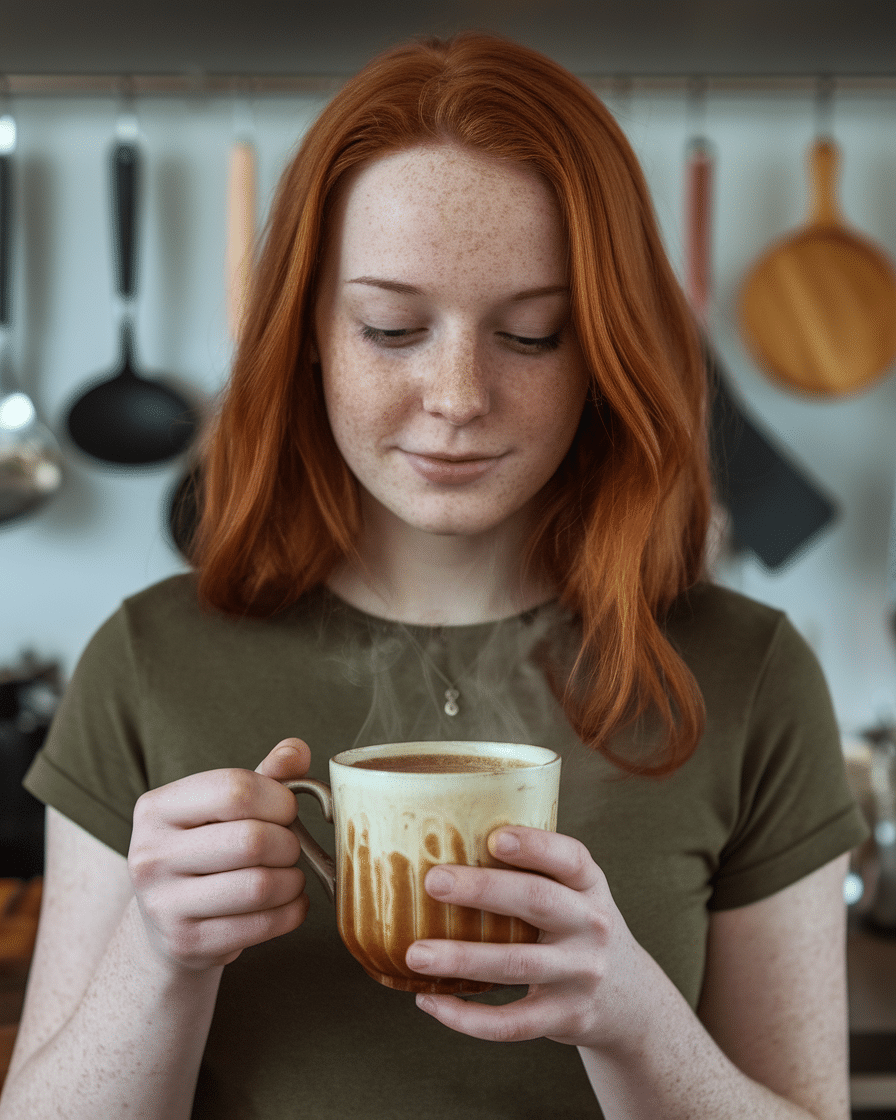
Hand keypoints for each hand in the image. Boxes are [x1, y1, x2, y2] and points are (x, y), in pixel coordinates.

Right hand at [128, 738, 310, 971]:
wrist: (166, 921)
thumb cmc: (206, 850)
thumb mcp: (223, 807)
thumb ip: (263, 775)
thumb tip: (297, 750)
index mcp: (156, 808)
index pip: (233, 789)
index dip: (277, 798)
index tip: (287, 810)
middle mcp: (150, 854)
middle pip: (252, 840)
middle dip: (288, 843)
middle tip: (290, 847)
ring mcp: (163, 904)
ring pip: (260, 886)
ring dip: (293, 880)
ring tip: (291, 875)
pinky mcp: (186, 942)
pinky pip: (261, 925)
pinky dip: (291, 912)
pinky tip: (289, 902)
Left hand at [405, 827, 653, 1053]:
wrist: (631, 999)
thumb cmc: (579, 929)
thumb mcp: (577, 894)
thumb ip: (535, 872)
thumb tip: (447, 842)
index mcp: (590, 886)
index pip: (570, 858)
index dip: (534, 845)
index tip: (494, 837)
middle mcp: (591, 926)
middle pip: (538, 902)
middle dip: (483, 890)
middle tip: (433, 881)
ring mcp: (580, 974)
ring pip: (517, 964)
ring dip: (462, 958)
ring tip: (415, 954)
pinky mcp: (565, 1018)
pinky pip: (512, 1023)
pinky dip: (468, 1017)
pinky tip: (429, 1002)